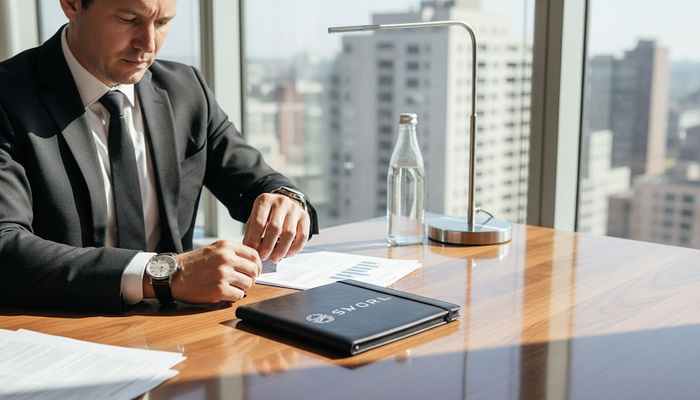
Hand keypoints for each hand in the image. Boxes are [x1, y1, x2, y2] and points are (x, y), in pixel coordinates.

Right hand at [143, 240, 261, 303]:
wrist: (173, 275)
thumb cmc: (193, 264)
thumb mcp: (214, 249)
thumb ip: (233, 253)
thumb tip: (253, 263)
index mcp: (226, 246)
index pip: (254, 255)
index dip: (257, 265)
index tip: (255, 271)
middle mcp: (226, 258)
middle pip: (254, 270)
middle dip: (252, 278)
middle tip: (245, 282)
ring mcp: (223, 274)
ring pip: (248, 284)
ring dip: (242, 288)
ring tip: (232, 287)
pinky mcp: (219, 290)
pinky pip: (239, 296)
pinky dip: (234, 297)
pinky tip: (225, 294)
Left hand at [242, 193, 309, 263]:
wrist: (283, 203)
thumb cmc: (268, 213)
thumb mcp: (255, 217)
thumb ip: (251, 232)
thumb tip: (249, 249)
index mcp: (265, 200)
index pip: (258, 223)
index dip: (255, 240)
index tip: (253, 252)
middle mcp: (281, 202)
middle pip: (274, 228)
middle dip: (267, 246)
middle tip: (263, 257)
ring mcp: (294, 209)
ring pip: (289, 233)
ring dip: (281, 250)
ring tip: (274, 259)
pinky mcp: (305, 216)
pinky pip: (303, 236)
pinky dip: (295, 248)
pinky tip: (288, 254)